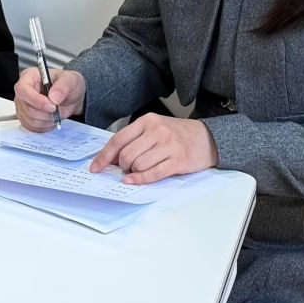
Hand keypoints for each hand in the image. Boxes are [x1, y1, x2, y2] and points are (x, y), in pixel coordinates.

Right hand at [15, 67, 85, 130]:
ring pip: (30, 120)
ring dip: (47, 120)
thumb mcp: (71, 80)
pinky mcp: (25, 117)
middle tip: (57, 109)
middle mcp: (23, 91)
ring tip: (56, 113)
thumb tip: (53, 97)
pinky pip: (32, 127)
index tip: (52, 106)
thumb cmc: (68, 85)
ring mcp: (23, 105)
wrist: (71, 98)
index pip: (23, 90)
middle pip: (27, 108)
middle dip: (46, 113)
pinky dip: (45, 126)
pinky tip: (51, 118)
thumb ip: (63, 86)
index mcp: (30, 76)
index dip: (36, 100)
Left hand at [91, 113, 215, 186]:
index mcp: (148, 121)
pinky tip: (133, 181)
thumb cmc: (178, 134)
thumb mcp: (155, 129)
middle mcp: (157, 131)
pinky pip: (153, 173)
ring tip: (141, 170)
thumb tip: (111, 159)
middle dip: (122, 166)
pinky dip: (140, 180)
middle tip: (127, 169)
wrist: (207, 138)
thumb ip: (135, 140)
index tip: (96, 167)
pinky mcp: (178, 160)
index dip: (104, 156)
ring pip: (138, 165)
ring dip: (134, 172)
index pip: (119, 139)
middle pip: (127, 155)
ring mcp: (168, 145)